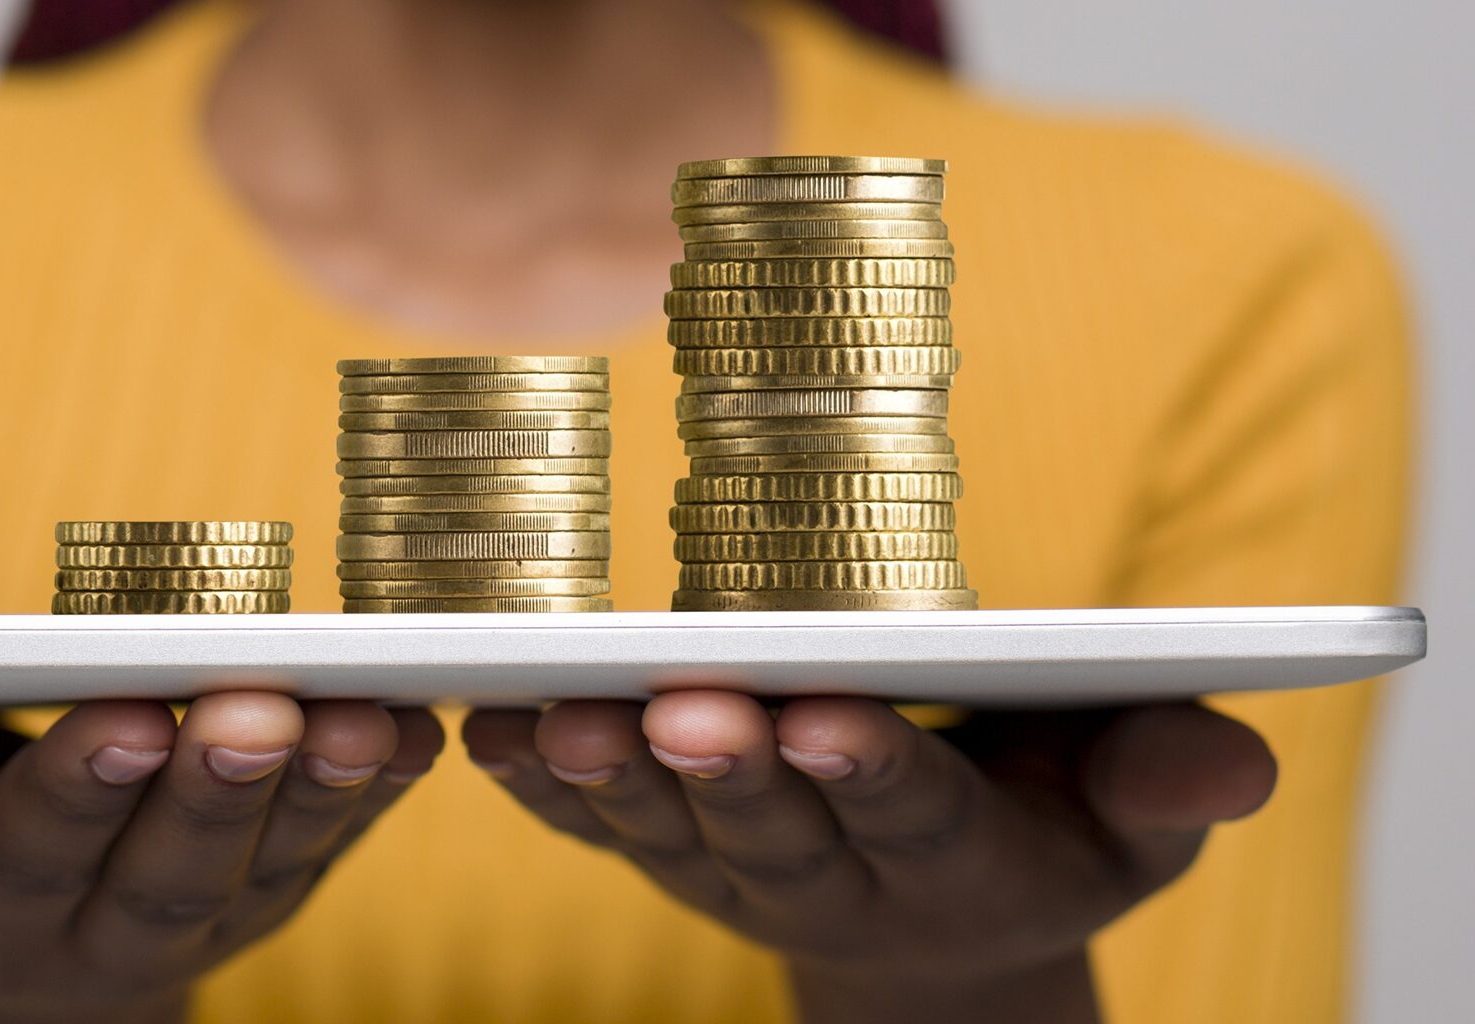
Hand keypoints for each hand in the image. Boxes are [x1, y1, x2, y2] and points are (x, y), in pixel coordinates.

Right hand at [0, 695, 442, 1023]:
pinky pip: (340, 838)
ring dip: (320, 787)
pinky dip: (383, 786)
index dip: (79, 787)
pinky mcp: (280, 878)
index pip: (32, 851)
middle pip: (172, 865)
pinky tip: (420, 727)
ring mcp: (211, 913)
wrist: (15, 940)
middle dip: (214, 786)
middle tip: (251, 709)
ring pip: (272, 859)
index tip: (124, 718)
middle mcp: (108, 931)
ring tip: (357, 718)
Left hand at [463, 694, 1274, 1023]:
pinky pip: (594, 824)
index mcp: (958, 858)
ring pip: (670, 829)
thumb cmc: (1046, 821)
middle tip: (686, 709)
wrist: (940, 912)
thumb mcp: (1130, 812)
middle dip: (730, 767)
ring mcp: (736, 869)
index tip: (829, 716)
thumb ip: (1168, 782)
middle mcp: (833, 875)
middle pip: (774, 826)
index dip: (870, 770)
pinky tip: (489, 733)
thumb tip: (1231, 764)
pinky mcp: (668, 847)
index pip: (912, 814)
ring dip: (614, 776)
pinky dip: (540, 787)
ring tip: (564, 720)